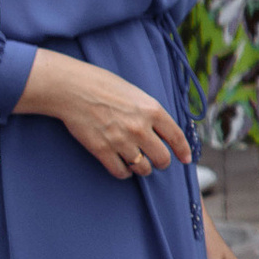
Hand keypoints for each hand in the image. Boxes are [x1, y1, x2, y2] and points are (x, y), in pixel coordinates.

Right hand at [20, 49, 191, 178]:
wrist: (73, 88)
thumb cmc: (103, 85)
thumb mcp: (135, 93)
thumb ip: (149, 111)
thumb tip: (160, 130)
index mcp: (151, 110)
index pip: (176, 136)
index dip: (183, 150)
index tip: (186, 159)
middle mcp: (140, 128)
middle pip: (162, 158)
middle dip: (161, 162)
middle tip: (157, 161)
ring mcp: (121, 141)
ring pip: (142, 168)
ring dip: (142, 168)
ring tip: (138, 164)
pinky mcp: (103, 150)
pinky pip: (121, 172)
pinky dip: (124, 173)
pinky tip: (123, 167)